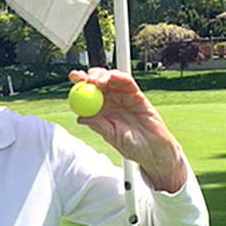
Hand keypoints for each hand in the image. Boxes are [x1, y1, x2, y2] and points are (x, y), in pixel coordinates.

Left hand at [69, 68, 186, 192]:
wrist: (152, 149)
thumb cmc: (131, 146)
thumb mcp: (111, 137)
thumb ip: (98, 126)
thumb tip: (80, 118)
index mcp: (101, 111)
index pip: (87, 94)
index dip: (80, 84)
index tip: (73, 77)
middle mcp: (111, 102)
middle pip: (98, 83)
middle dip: (89, 76)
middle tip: (84, 77)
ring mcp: (123, 97)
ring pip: (111, 79)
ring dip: (102, 75)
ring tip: (96, 81)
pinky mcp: (136, 95)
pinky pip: (127, 82)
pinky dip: (119, 76)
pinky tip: (112, 77)